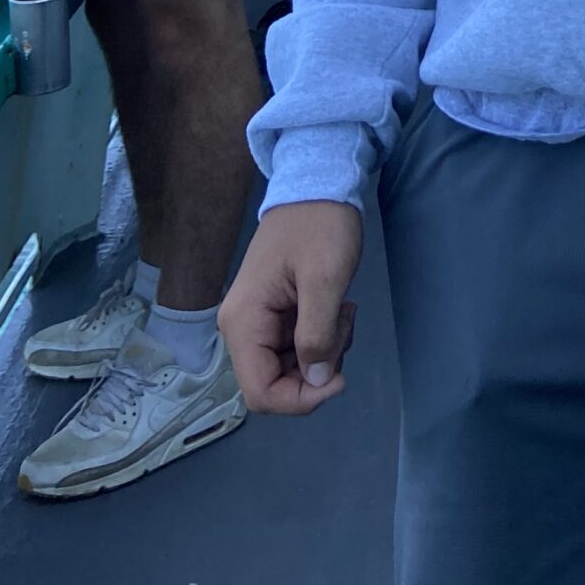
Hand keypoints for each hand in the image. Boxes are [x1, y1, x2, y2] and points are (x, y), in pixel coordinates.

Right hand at [220, 200, 362, 414]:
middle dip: (317, 369)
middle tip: (344, 327)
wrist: (319, 184)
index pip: (260, 393)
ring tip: (344, 311)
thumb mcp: (325, 279)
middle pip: (275, 383)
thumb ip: (317, 335)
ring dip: (324, 351)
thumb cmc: (320, 226)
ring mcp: (257, 320)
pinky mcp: (274, 314)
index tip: (340, 378)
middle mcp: (241, 327)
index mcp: (243, 322)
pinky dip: (323, 337)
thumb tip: (317, 382)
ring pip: (290, 367)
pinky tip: (338, 308)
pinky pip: (296, 347)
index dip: (300, 400)